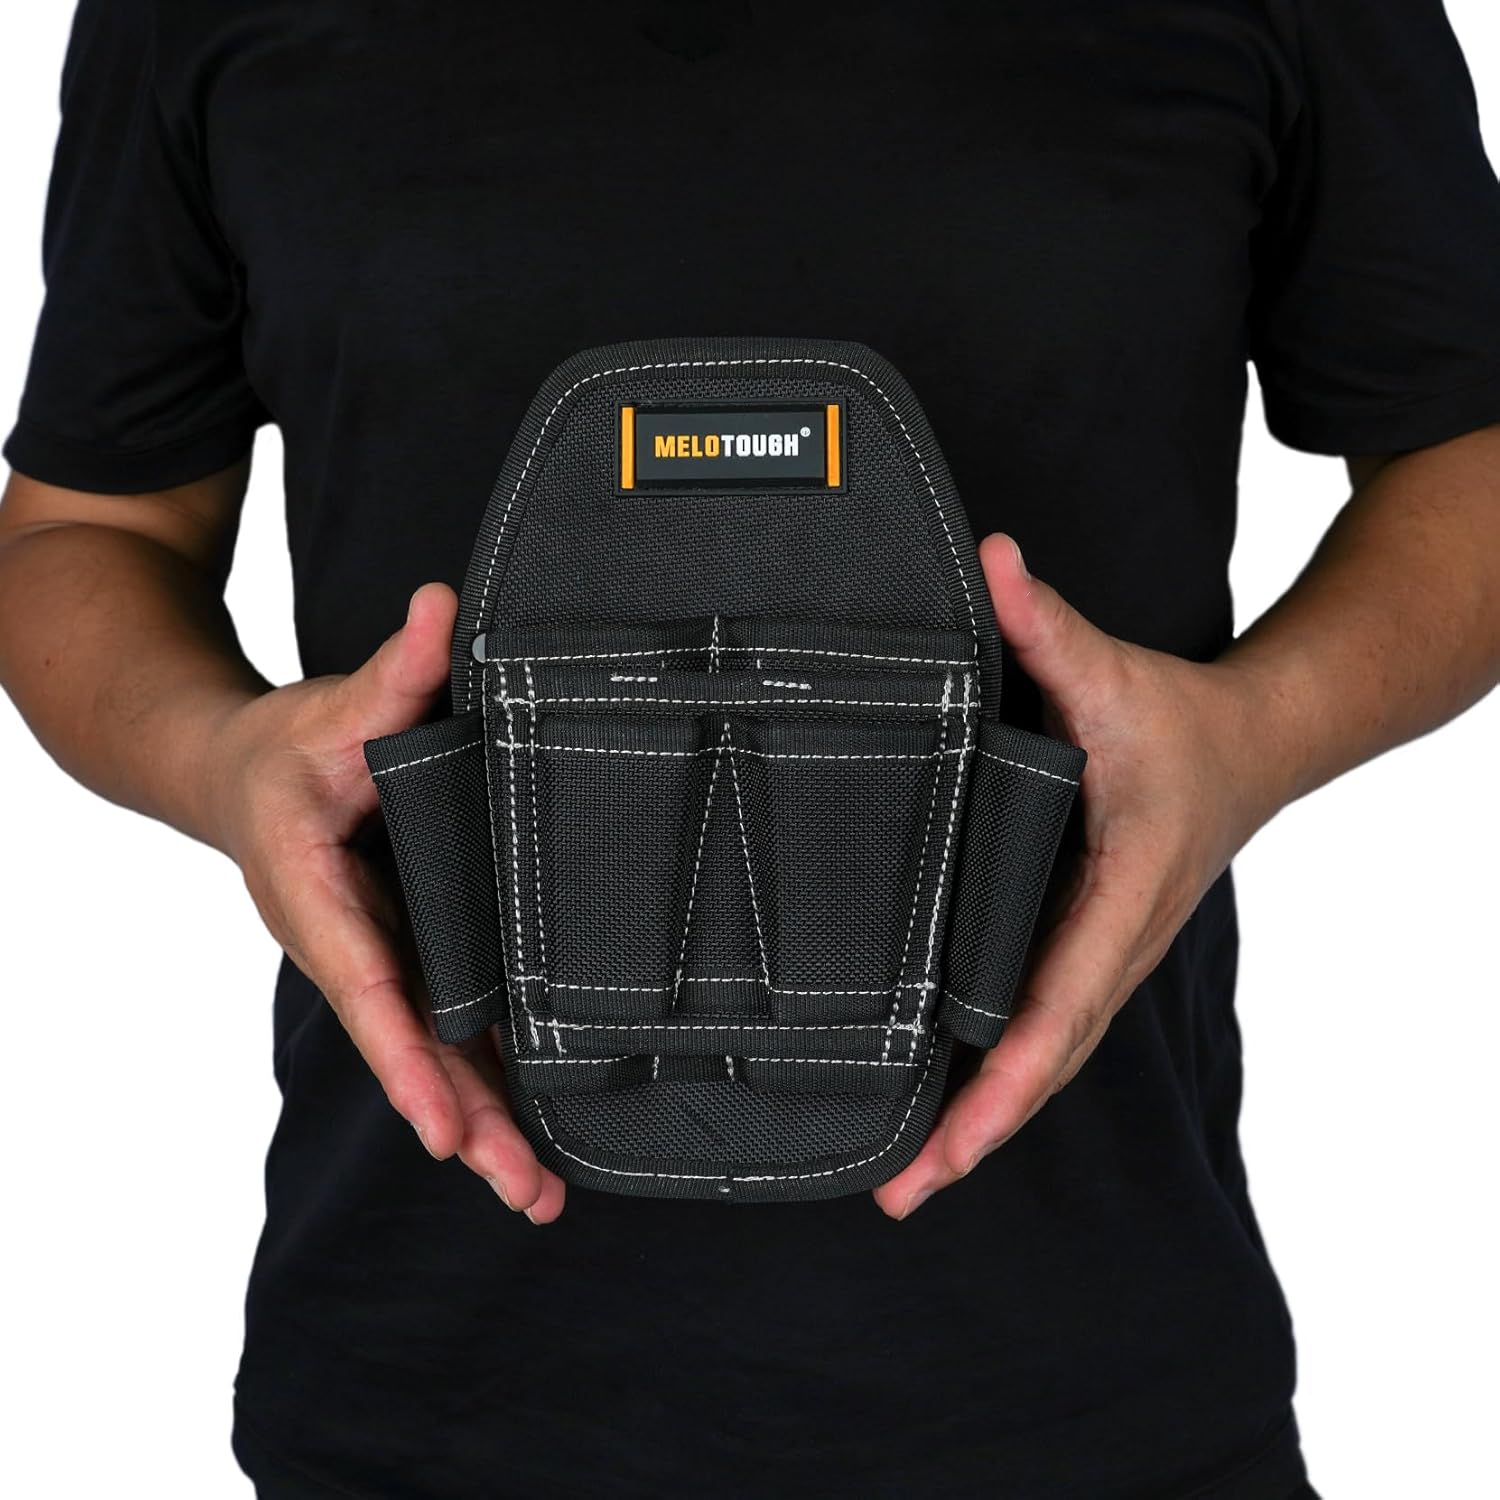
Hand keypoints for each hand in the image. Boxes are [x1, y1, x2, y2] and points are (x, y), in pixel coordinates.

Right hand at [206, 583, 565, 1222]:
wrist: (242, 779)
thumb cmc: (287, 752)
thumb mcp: (332, 708)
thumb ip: (393, 671)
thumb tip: (440, 605)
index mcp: (321, 900)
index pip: (370, 987)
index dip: (408, 1059)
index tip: (443, 1126)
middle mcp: (353, 949)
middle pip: (410, 1051)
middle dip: (464, 1124)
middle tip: (526, 1194)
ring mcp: (385, 962)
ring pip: (433, 1056)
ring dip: (482, 1126)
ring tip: (539, 1197)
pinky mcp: (411, 959)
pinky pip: (448, 1031)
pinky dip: (484, 1083)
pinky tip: (529, 1132)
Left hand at [874, 534, 1291, 1218]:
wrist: (1254, 746)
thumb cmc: (1184, 724)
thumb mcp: (1112, 672)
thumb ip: (1044, 622)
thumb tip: (992, 560)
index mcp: (1118, 898)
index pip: (1055, 1009)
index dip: (1001, 1085)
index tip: (948, 1145)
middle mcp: (1110, 947)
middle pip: (1041, 1065)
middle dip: (973, 1135)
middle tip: (896, 1193)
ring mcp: (1100, 957)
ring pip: (1040, 1060)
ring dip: (979, 1119)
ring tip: (904, 1175)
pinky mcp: (1083, 949)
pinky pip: (1038, 1029)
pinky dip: (995, 1078)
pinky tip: (942, 1100)